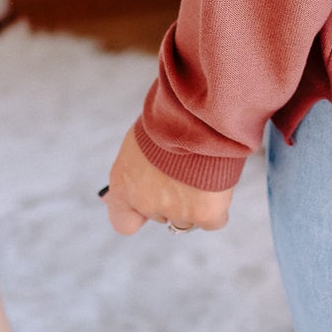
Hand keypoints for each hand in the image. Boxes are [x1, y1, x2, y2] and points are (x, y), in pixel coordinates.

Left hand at [104, 125, 234, 235]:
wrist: (197, 109)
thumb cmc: (170, 115)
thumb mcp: (140, 139)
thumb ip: (133, 170)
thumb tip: (112, 197)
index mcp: (123, 184)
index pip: (125, 222)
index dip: (141, 213)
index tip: (153, 197)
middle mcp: (146, 202)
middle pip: (163, 215)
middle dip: (174, 198)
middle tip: (187, 169)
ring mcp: (176, 210)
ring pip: (189, 218)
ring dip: (196, 201)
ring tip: (205, 168)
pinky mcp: (204, 213)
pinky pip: (214, 221)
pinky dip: (218, 206)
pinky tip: (219, 181)